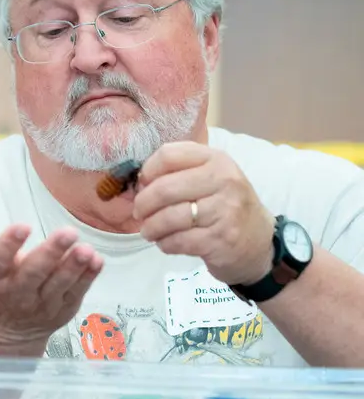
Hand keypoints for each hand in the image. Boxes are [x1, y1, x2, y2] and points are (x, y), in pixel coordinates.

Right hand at [0, 208, 102, 345]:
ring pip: (58, 284)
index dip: (9, 243)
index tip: (22, 226)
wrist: (1, 330)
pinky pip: (76, 293)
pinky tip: (96, 260)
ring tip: (86, 249)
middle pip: (33, 272)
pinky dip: (87, 279)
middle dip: (51, 253)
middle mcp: (14, 293)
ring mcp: (39, 304)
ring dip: (73, 267)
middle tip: (68, 232)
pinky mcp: (60, 310)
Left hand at [134, 141, 274, 284]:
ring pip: (168, 217)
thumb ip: (179, 172)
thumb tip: (140, 181)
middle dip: (143, 204)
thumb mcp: (210, 178)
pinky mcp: (221, 239)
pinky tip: (166, 242)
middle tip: (139, 213)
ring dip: (150, 227)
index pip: (169, 154)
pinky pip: (177, 241)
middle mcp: (225, 181)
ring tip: (149, 231)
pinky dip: (164, 243)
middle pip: (164, 188)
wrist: (258, 243)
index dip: (148, 171)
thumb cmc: (224, 207)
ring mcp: (225, 211)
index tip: (143, 184)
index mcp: (217, 160)